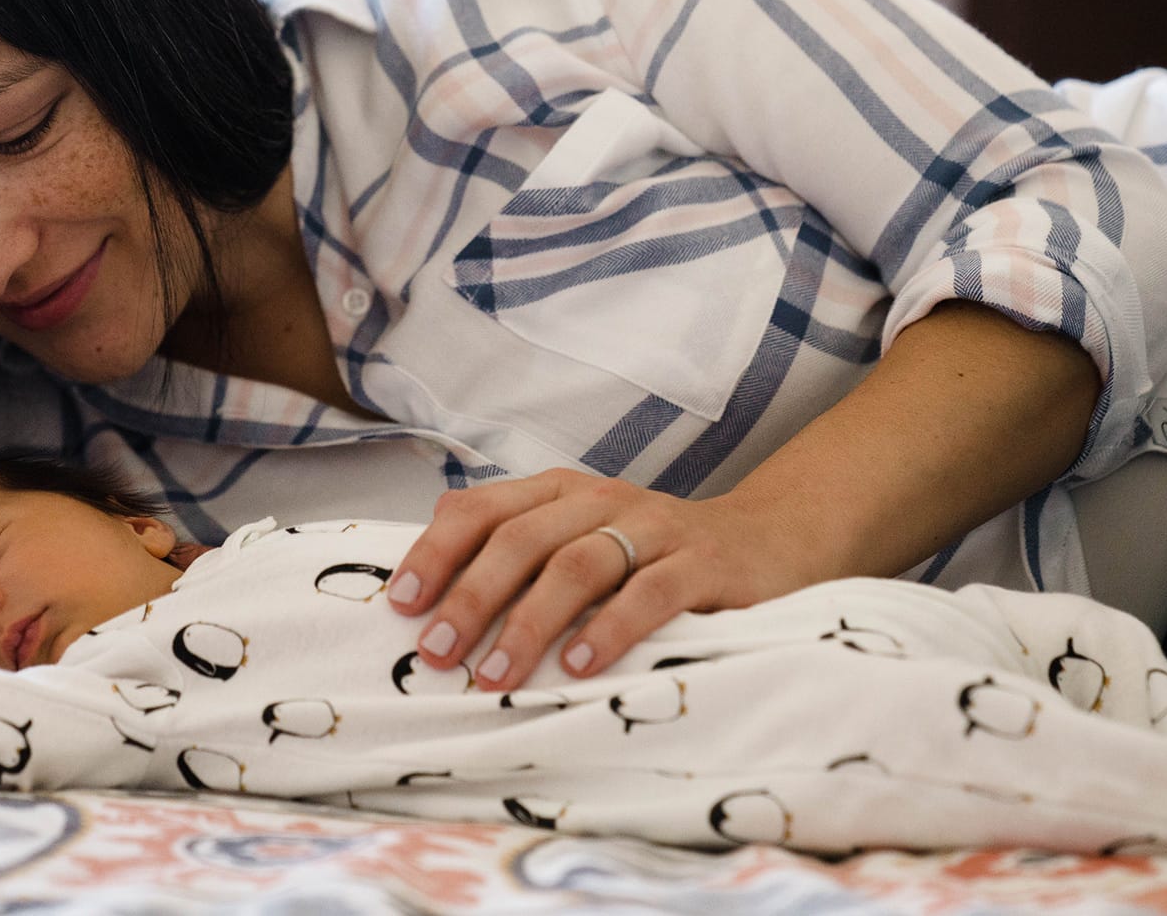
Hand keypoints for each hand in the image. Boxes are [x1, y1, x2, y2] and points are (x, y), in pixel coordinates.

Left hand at [387, 469, 808, 690]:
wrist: (767, 539)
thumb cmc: (652, 554)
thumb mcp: (581, 539)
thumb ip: (517, 548)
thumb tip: (427, 569)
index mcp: (560, 493)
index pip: (481, 509)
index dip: (436, 554)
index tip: (399, 605)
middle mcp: (601, 500)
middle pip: (521, 540)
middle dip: (470, 597)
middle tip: (436, 653)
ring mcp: (655, 528)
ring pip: (579, 565)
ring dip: (529, 622)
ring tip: (495, 674)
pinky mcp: (704, 564)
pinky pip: (650, 593)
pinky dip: (610, 630)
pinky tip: (580, 667)